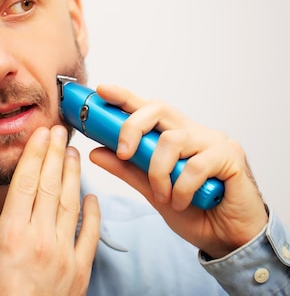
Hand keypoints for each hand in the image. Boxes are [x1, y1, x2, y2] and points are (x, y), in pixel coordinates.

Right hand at [0, 125, 100, 295]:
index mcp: (10, 235)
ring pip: (71, 205)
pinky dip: (93, 214)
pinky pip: (91, 236)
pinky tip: (93, 197)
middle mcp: (40, 240)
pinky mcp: (79, 273)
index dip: (34, 154)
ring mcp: (63, 256)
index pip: (25, 183)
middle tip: (61, 131)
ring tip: (74, 153)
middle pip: (50, 186)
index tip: (41, 133)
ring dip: (73, 176)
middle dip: (56, 155)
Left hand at [89, 84, 267, 257]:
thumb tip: (95, 152)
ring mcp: (213, 141)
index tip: (102, 89)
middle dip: (132, 128)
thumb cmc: (194, 211)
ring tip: (163, 197)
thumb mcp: (151, 190)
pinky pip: (196, 164)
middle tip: (123, 153)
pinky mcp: (231, 155)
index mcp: (173, 135)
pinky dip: (182, 187)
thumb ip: (126, 169)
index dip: (124, 96)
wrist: (227, 237)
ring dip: (159, 172)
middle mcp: (193, 131)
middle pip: (158, 108)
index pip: (146, 107)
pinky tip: (182, 201)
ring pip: (172, 139)